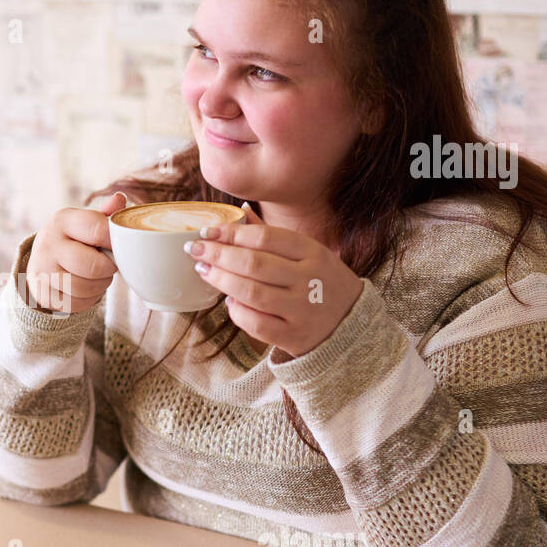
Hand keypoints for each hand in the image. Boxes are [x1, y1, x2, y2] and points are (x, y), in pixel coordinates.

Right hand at [25, 191, 128, 313]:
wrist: (42, 260)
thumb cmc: (74, 239)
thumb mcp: (86, 222)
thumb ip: (105, 214)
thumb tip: (119, 199)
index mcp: (62, 220)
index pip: (98, 229)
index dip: (115, 240)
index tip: (120, 245)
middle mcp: (48, 244)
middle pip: (94, 266)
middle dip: (109, 269)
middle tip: (109, 265)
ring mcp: (42, 270)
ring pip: (85, 287)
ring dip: (100, 286)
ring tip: (98, 277)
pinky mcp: (42, 293)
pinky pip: (76, 304)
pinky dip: (88, 299)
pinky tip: (86, 289)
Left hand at [184, 202, 363, 357]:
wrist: (352, 324)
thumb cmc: (322, 281)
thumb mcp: (308, 253)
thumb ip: (272, 235)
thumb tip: (239, 210)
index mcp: (312, 253)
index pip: (265, 238)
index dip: (231, 233)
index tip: (207, 231)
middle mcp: (308, 280)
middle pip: (253, 264)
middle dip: (218, 254)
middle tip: (195, 248)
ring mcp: (301, 310)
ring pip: (250, 293)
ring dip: (220, 280)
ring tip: (204, 270)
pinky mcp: (293, 336)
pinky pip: (255, 324)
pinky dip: (237, 311)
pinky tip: (229, 301)